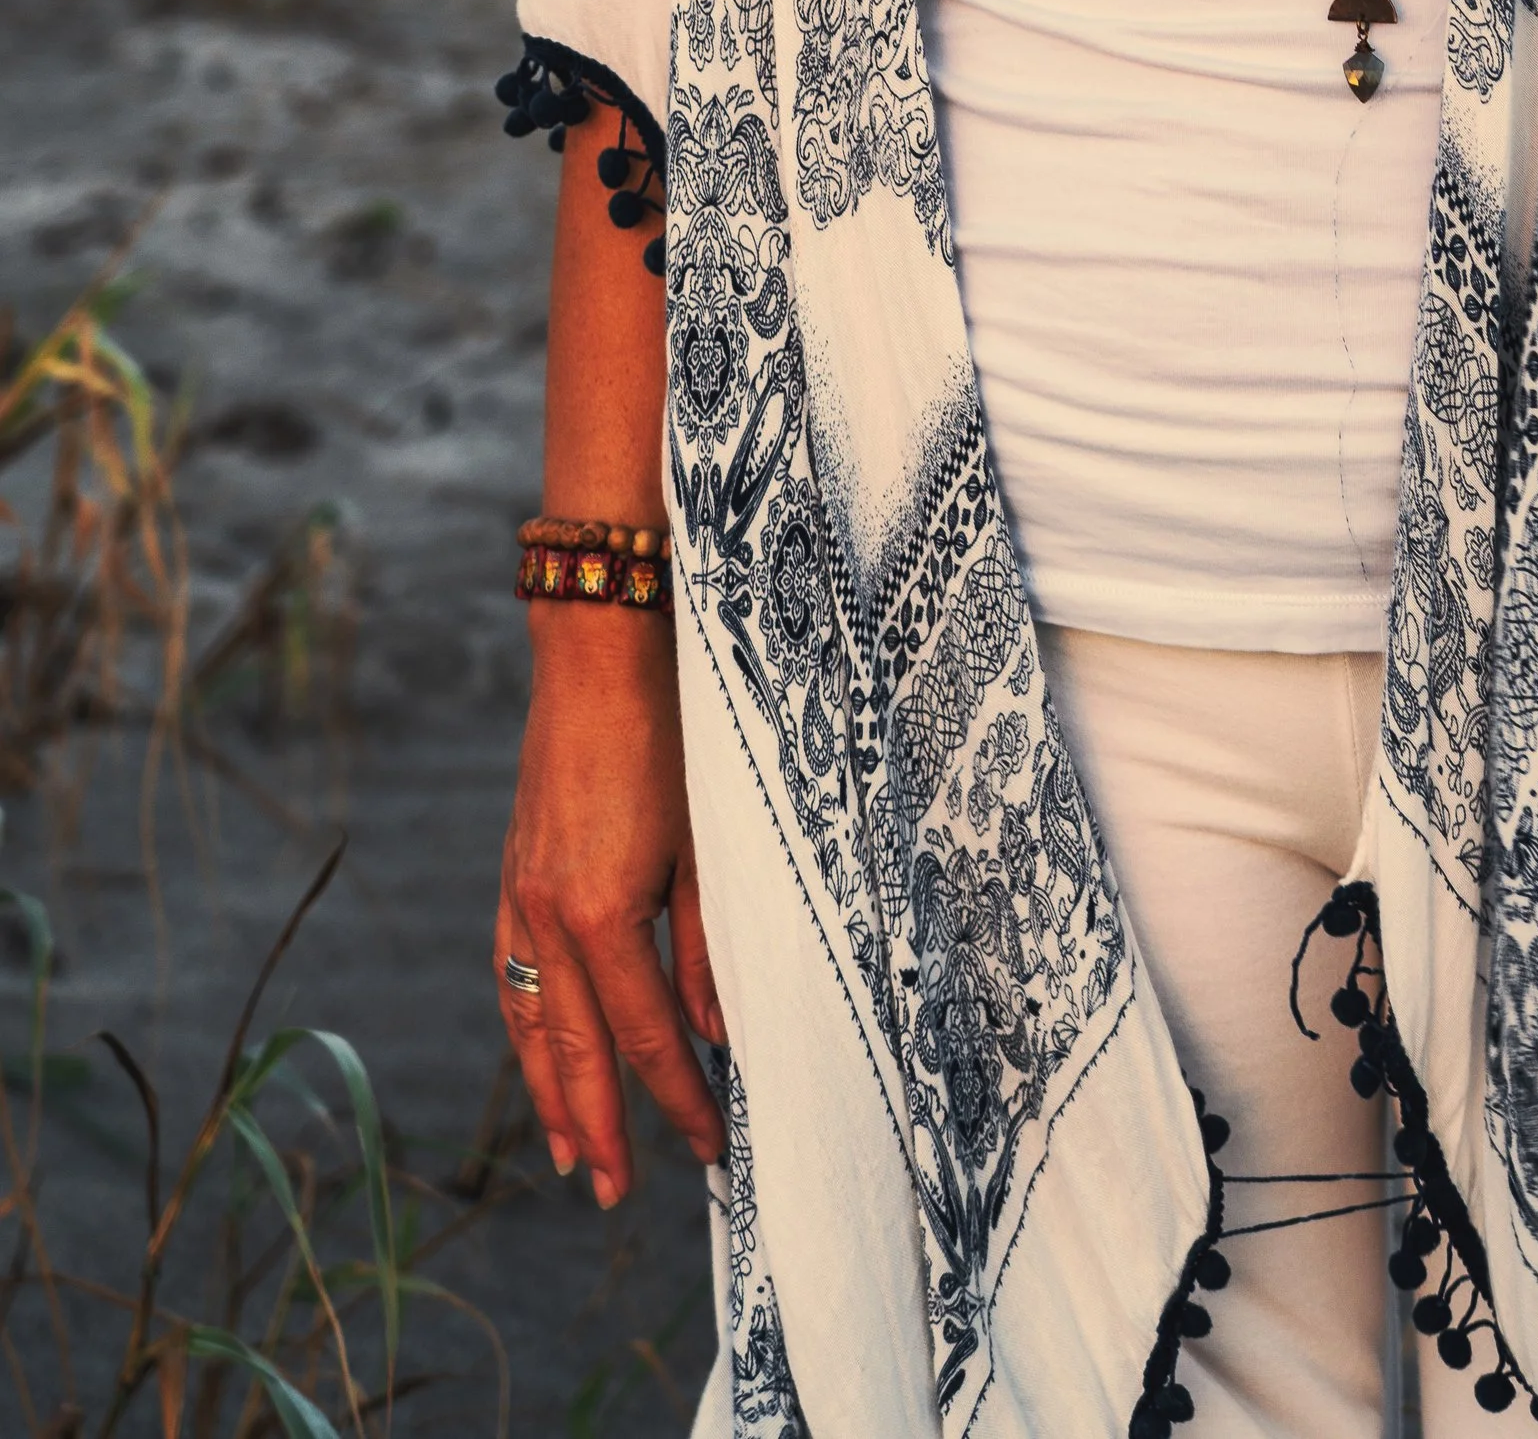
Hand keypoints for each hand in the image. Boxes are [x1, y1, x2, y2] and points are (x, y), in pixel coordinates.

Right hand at [494, 608, 725, 1199]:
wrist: (599, 652)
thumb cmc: (671, 736)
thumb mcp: (708, 844)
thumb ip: (707, 946)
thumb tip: (714, 1035)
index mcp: (603, 914)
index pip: (647, 1038)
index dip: (680, 1101)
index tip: (711, 1151)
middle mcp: (548, 917)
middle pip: (577, 1051)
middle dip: (603, 1127)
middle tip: (621, 1196)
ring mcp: (521, 896)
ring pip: (532, 1024)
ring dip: (552, 1094)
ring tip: (572, 1155)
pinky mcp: (514, 873)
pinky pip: (513, 976)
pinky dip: (526, 1029)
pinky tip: (538, 1055)